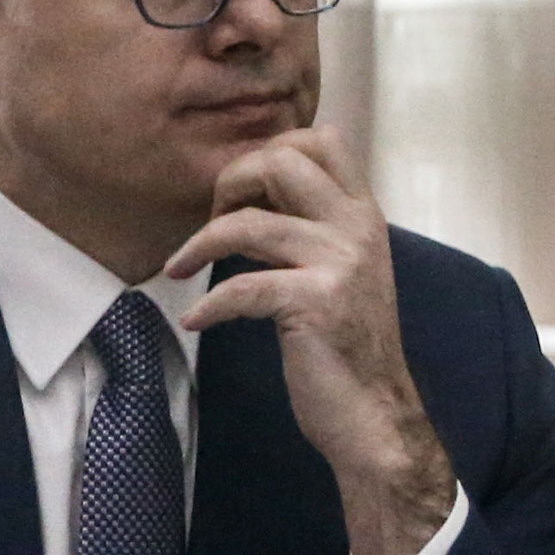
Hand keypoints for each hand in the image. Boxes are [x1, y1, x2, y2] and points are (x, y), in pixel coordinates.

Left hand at [165, 126, 455, 554]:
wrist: (375, 415)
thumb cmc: (345, 345)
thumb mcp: (339, 271)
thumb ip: (311, 228)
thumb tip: (252, 191)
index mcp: (362, 214)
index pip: (321, 139)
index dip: (267, 152)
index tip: (240, 193)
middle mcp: (356, 227)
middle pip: (283, 158)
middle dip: (230, 181)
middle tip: (211, 221)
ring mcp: (340, 263)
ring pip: (247, 223)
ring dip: (197, 244)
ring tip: (179, 269)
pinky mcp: (316, 303)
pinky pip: (240, 287)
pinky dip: (207, 306)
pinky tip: (195, 322)